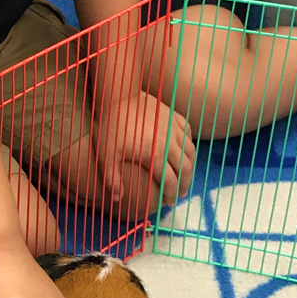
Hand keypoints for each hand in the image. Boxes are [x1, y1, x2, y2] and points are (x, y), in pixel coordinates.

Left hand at [98, 91, 194, 214]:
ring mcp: (174, 127)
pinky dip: (188, 143)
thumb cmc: (110, 125)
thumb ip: (112, 179)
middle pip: (185, 169)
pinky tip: (184, 148)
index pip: (170, 181)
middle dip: (185, 184)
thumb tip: (117, 200)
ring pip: (190, 151)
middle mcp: (170, 143)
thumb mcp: (106, 154)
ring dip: (190, 166)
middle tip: (181, 194)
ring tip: (185, 175)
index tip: (169, 203)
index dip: (171, 195)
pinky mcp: (173, 115)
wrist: (118, 94)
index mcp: (156, 155)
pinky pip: (187, 131)